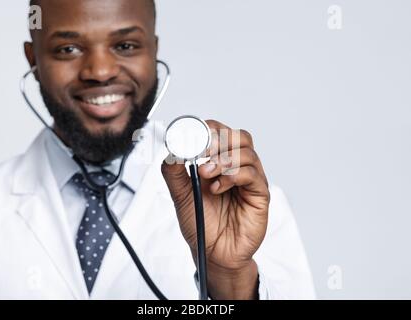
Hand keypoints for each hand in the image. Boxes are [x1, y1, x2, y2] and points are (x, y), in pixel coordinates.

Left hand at [161, 120, 269, 299]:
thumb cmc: (201, 223)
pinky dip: (233, 176)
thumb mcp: (180, 195)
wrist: (212, 253)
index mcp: (219, 162)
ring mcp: (250, 180)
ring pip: (247, 152)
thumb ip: (174, 172)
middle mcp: (237, 167)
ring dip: (223, 159)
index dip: (209, 129)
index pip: (221, 133)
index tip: (193, 136)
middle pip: (239, 136)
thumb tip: (171, 150)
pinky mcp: (259, 194)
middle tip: (201, 153)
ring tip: (206, 174)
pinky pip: (252, 174)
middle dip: (218, 140)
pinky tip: (218, 189)